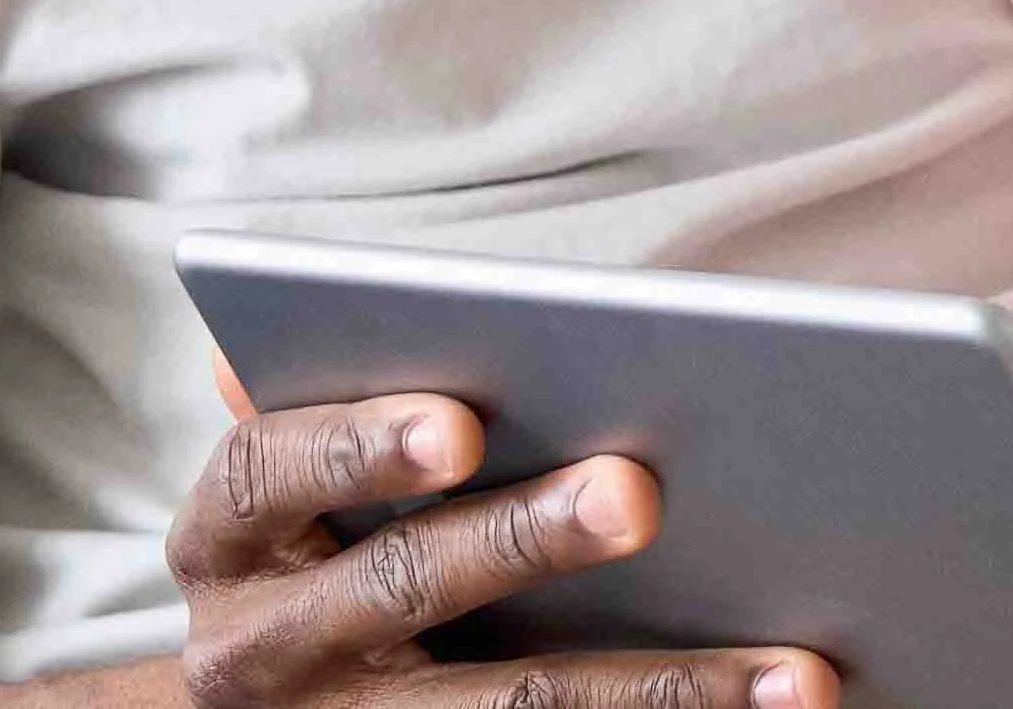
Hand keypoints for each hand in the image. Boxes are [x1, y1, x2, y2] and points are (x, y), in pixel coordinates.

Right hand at [169, 390, 836, 708]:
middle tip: (640, 493)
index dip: (362, 442)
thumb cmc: (310, 530)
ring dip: (657, 685)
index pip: (272, 467)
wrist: (267, 705)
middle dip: (526, 536)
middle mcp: (257, 651)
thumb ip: (314, 390)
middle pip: (403, 586)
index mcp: (227, 537)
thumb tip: (239, 342)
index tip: (464, 425)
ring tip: (785, 663)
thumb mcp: (285, 468)